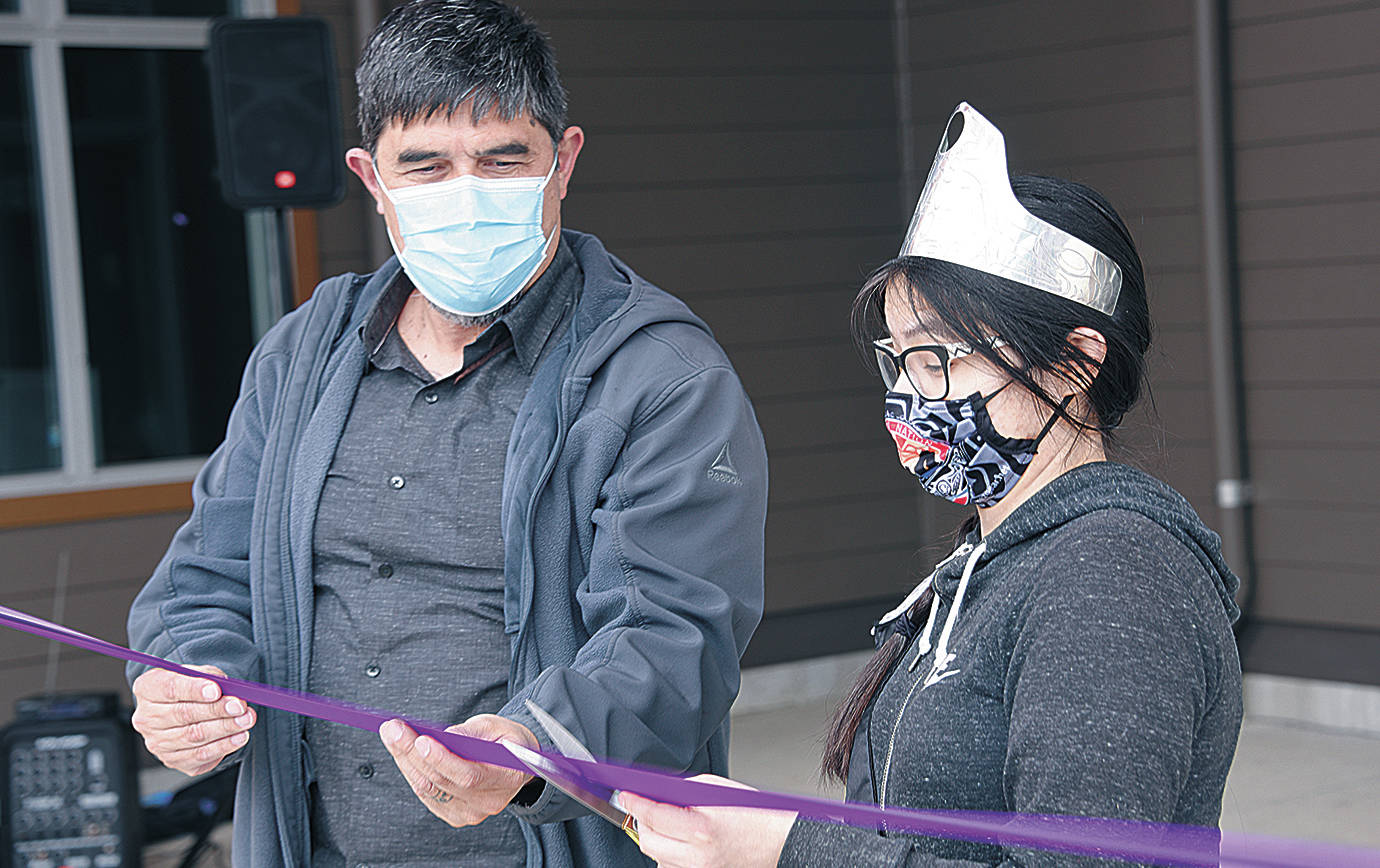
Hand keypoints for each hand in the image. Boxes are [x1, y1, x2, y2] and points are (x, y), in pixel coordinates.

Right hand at [130, 665, 255, 775]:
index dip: (194, 690)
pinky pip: (199, 755)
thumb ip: (209, 676)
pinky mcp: (172, 760)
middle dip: (216, 710)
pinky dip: (222, 746)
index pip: (170, 688)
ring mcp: (157, 742)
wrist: (184, 707)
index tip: (216, 690)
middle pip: (184, 714)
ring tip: (245, 721)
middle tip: (240, 706)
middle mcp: (147, 717)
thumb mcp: (196, 672)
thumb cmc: (189, 687)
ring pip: (193, 736)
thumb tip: (227, 687)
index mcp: (148, 688)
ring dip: (224, 729)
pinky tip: (238, 738)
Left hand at [380, 713, 536, 826]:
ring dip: (405, 761)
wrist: (515, 764)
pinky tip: (402, 753)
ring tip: (392, 735)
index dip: (442, 759)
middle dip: (412, 753)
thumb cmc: (506, 741)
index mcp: (508, 777)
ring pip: (429, 788)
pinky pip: (426, 794)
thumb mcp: (496, 726)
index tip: (421, 739)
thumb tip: (442, 736)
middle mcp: (489, 801)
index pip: (469, 775)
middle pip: (442, 781)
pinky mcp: (456, 815)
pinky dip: (411, 772)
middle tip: (392, 729)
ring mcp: (471, 812)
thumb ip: (471, 732)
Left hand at [618, 775, 795, 867]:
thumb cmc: (755, 814)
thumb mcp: (717, 790)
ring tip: (668, 822)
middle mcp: (697, 856)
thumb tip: (658, 791)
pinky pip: (670, 866)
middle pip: (647, 841)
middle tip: (643, 805)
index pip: (653, 815)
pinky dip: (668, 852)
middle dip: (641, 821)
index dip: (635, 802)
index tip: (625, 795)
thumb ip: (683, 790)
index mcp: (701, 829)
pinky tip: (679, 840)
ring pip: (656, 856)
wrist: (780, 842)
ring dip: (655, 837)